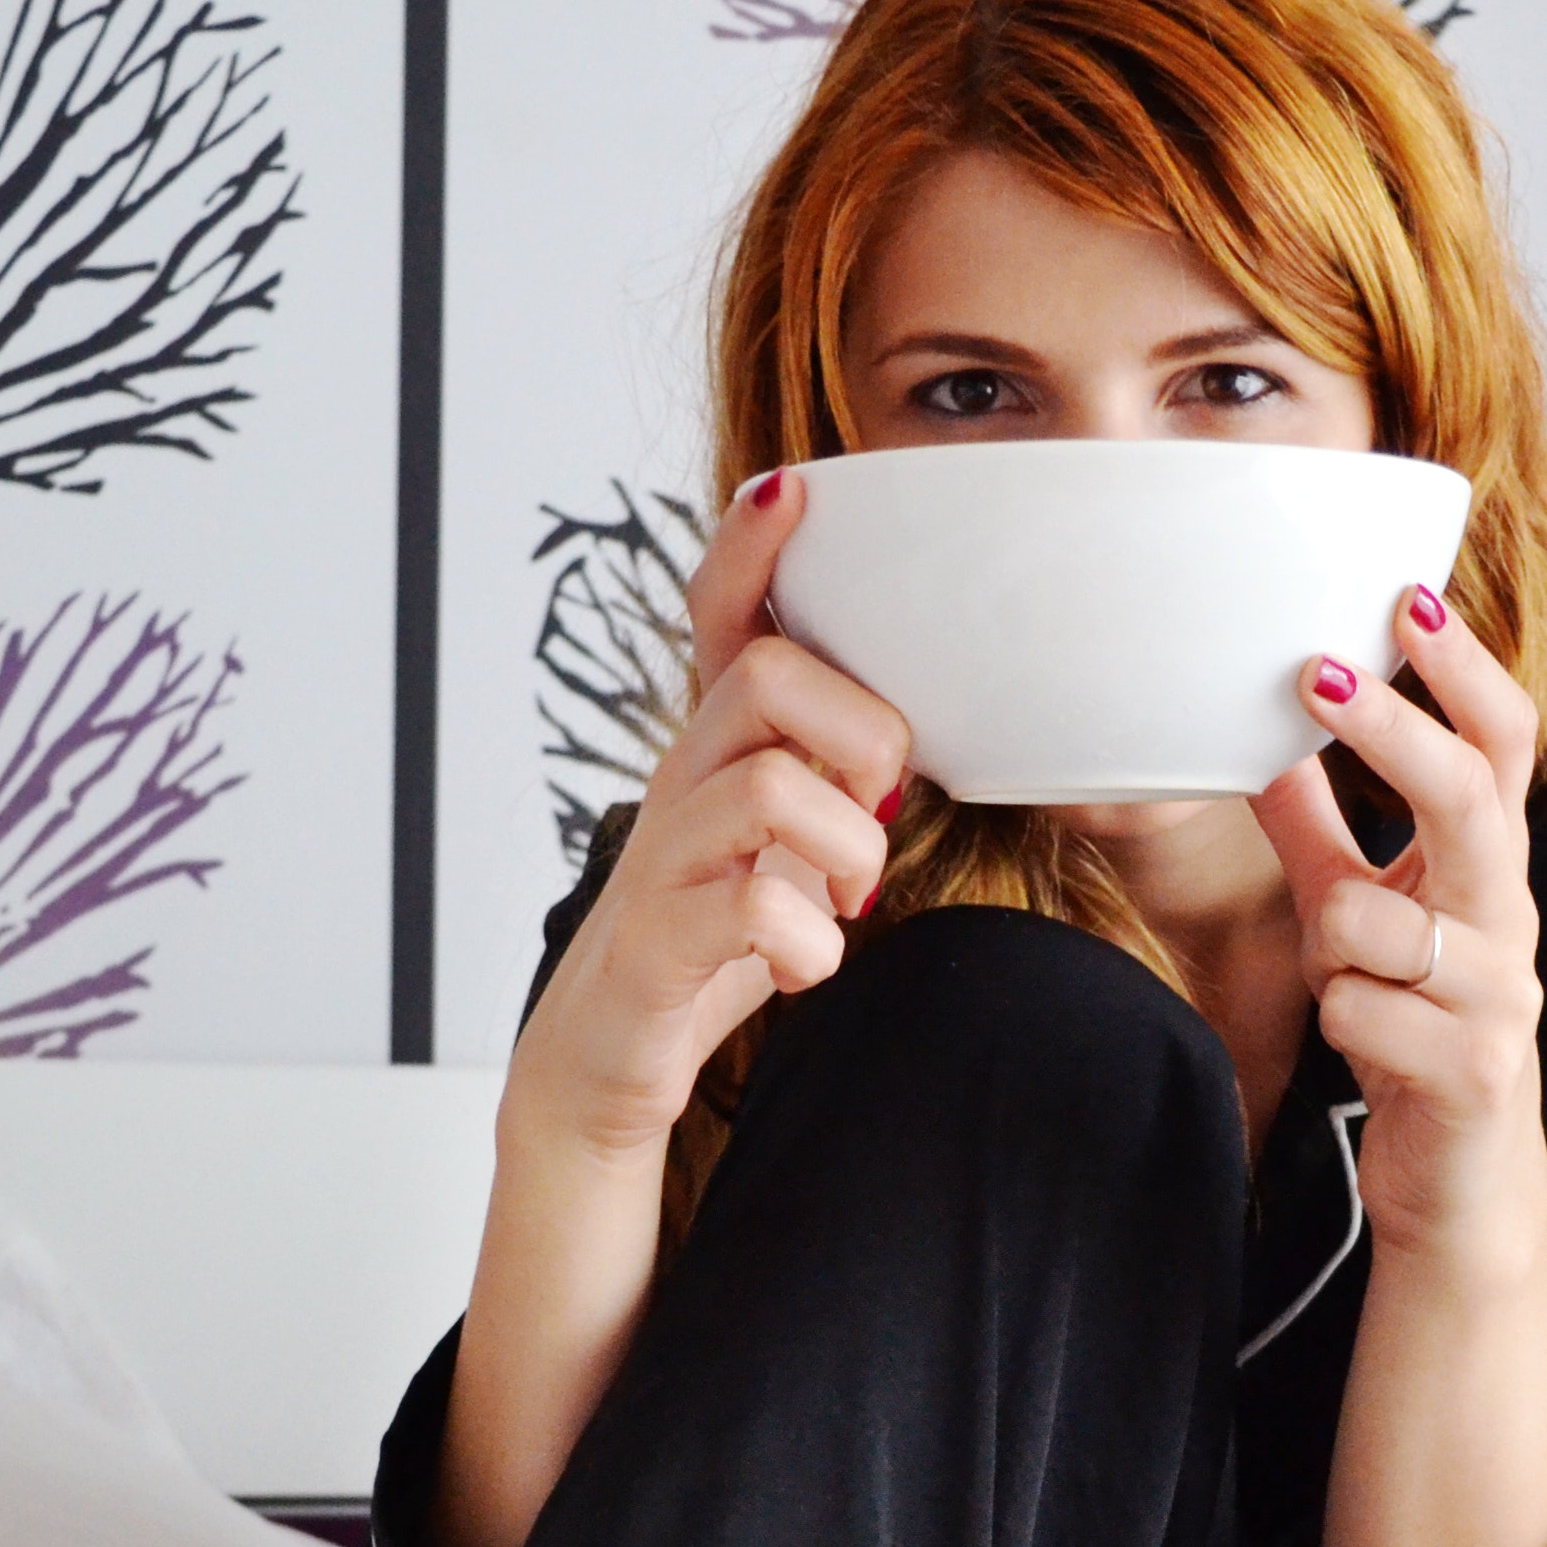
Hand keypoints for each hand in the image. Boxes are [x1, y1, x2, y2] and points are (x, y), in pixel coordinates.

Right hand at [512, 470, 908, 1158]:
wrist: (609, 1058)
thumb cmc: (717, 937)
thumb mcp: (791, 839)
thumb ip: (842, 775)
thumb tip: (937, 728)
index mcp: (719, 747)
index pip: (721, 616)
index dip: (752, 551)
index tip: (791, 487)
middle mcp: (680, 782)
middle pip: (765, 676)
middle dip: (861, 730)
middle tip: (882, 806)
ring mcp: (661, 860)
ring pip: (765, 786)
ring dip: (848, 845)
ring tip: (853, 898)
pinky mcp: (655, 943)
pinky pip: (748, 907)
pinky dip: (811, 946)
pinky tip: (807, 965)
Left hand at [1253, 583, 1546, 1258]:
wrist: (1459, 1179)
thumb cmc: (1410, 1028)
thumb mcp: (1356, 914)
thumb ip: (1321, 833)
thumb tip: (1264, 741)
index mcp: (1488, 869)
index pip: (1501, 746)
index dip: (1463, 673)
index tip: (1409, 599)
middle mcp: (1509, 919)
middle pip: (1471, 799)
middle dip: (1395, 732)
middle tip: (1318, 672)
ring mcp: (1500, 995)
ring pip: (1379, 922)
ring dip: (1331, 946)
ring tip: (1342, 982)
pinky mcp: (1474, 1069)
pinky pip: (1362, 1011)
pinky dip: (1338, 1020)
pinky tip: (1362, 1047)